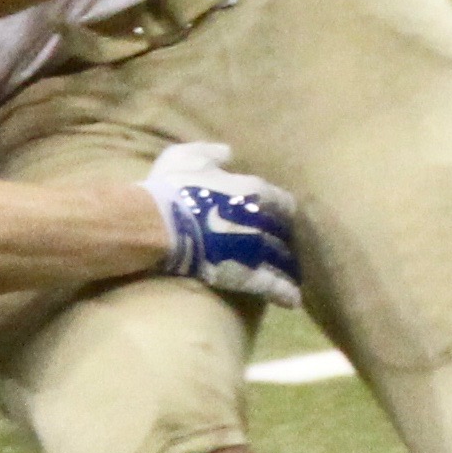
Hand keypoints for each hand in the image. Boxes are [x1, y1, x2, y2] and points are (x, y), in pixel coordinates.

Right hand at [139, 142, 300, 306]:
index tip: (280, 214)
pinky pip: (273, 286)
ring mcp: (257, 250)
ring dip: (289, 266)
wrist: (157, 225)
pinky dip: (284, 293)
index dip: (281, 208)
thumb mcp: (187, 157)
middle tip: (286, 243)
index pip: (280, 200)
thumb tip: (228, 153)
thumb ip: (212, 153)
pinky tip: (293, 300)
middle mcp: (263, 220)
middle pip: (285, 230)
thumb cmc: (171, 188)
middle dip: (287, 236)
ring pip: (283, 259)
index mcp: (252, 190)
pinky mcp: (248, 276)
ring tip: (294, 274)